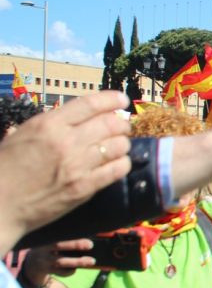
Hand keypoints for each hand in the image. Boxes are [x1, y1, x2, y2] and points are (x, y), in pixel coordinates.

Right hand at [0, 91, 130, 252]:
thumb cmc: (7, 167)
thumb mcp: (23, 134)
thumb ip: (51, 123)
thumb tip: (76, 115)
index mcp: (49, 124)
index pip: (91, 103)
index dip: (112, 99)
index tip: (122, 100)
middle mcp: (66, 141)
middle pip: (111, 123)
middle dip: (122, 123)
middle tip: (122, 126)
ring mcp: (77, 165)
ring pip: (119, 146)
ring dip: (123, 144)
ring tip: (119, 146)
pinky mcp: (84, 187)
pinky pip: (117, 170)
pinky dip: (122, 164)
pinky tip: (118, 164)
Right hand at [23, 239, 95, 284]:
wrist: (33, 263)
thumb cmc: (51, 247)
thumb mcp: (53, 239)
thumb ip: (66, 237)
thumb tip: (89, 235)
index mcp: (46, 237)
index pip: (57, 233)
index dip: (70, 233)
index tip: (83, 230)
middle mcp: (43, 248)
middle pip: (59, 245)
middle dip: (75, 244)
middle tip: (90, 244)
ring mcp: (44, 260)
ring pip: (61, 261)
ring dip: (77, 261)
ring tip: (91, 261)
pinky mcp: (47, 270)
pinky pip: (60, 272)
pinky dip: (69, 271)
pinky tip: (76, 269)